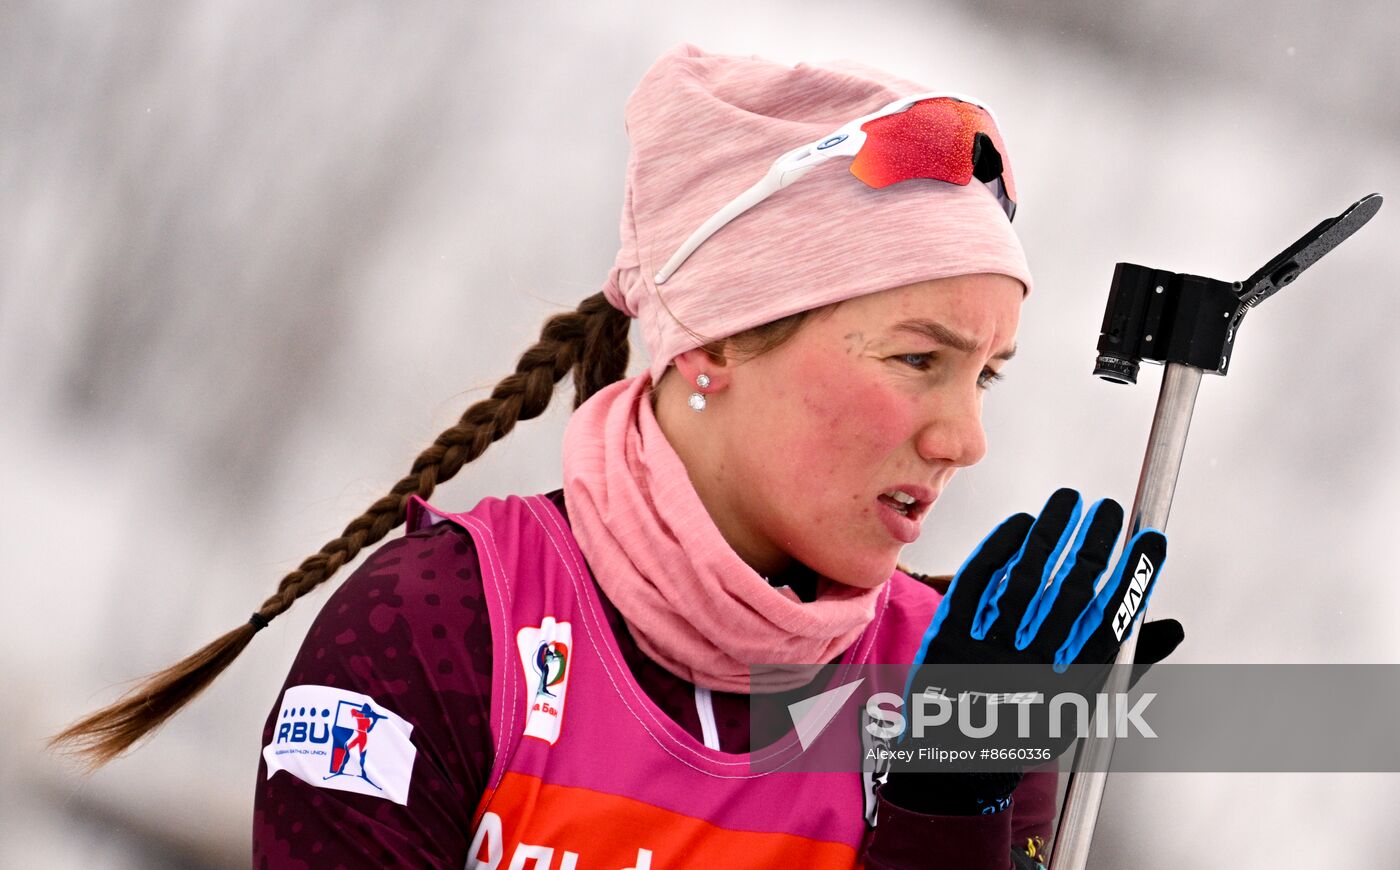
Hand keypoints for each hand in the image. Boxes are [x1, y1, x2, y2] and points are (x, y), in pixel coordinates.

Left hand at [879, 488, 1182, 813]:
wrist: (953, 761)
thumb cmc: (1027, 724)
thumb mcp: (1080, 703)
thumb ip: (1125, 663)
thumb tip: (1174, 627)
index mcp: (1068, 689)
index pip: (1112, 623)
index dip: (1136, 577)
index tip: (1152, 539)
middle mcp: (1029, 671)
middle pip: (1070, 594)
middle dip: (1095, 543)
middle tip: (1110, 508)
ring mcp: (984, 652)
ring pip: (1024, 579)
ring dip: (1051, 532)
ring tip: (1070, 498)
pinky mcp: (946, 637)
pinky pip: (976, 581)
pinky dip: (1000, 546)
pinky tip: (1023, 522)